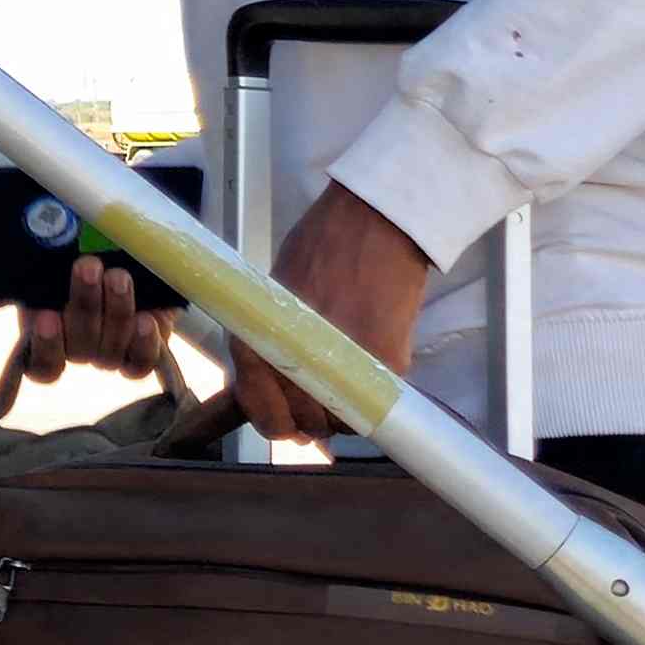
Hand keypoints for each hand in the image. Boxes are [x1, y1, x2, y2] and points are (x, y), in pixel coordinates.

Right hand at [0, 252, 178, 391]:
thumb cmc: (61, 260)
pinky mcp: (149, 343)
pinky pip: (146, 359)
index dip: (45, 347)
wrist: (117, 241)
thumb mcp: (23, 274)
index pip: (42, 367)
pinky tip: (148, 316)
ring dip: (115, 312)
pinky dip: (146, 342)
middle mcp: (81, 351)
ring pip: (112, 350)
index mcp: (48, 342)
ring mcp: (115, 350)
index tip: (44, 314)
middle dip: (83, 306)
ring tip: (118, 275)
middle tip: (87, 265)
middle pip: (80, 348)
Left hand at [235, 189, 435, 444]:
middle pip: (303, 422)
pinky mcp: (385, 366)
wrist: (374, 222)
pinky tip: (369, 372)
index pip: (259, 408)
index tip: (287, 421)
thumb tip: (271, 376)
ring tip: (348, 383)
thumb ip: (268, 335)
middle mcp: (294, 362)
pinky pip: (374, 404)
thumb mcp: (273, 291)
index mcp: (258, 341)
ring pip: (341, 421)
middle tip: (323, 400)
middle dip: (311, 418)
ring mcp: (341, 368)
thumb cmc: (320, 247)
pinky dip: (372, 396)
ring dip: (343, 412)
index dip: (274, 421)